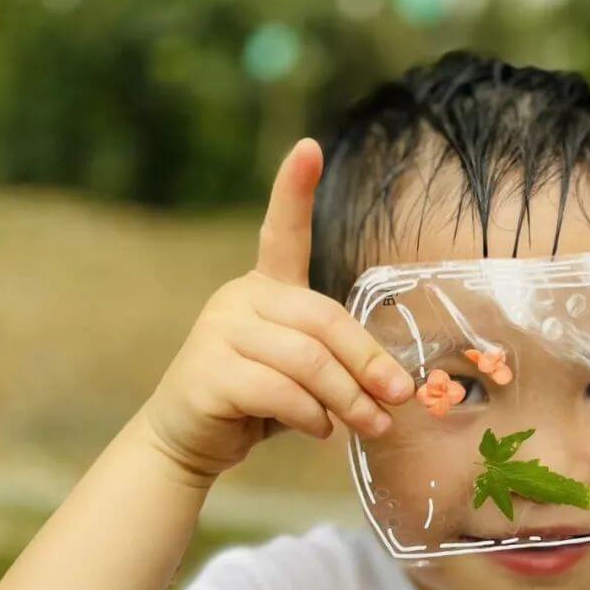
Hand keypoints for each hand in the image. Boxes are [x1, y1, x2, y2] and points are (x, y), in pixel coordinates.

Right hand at [142, 139, 413, 479]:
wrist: (190, 441)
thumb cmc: (258, 403)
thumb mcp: (307, 376)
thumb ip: (342, 366)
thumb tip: (399, 388)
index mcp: (265, 287)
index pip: (281, 232)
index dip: (294, 191)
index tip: (309, 148)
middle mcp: (238, 296)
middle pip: (323, 320)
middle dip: (369, 364)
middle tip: (399, 398)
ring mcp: (218, 331)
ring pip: (307, 360)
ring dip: (349, 399)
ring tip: (371, 424)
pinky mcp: (207, 372)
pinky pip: (280, 391)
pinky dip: (312, 416)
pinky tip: (320, 430)